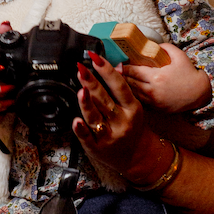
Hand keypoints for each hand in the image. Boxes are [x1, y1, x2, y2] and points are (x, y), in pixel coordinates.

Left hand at [72, 51, 154, 177]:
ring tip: (80, 90)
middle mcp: (121, 121)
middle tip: (81, 69)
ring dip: (87, 104)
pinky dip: (81, 130)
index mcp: (132, 108)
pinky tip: (76, 121)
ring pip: (95, 118)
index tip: (95, 58)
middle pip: (105, 100)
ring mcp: (109, 136)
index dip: (106, 71)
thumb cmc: (133, 126)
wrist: (138, 156)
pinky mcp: (97, 148)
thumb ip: (122, 88)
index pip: (119, 86)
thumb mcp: (133, 106)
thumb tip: (114, 66)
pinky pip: (88, 138)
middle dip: (92, 83)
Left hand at [123, 43, 211, 113]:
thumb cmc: (189, 73)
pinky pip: (141, 101)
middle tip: (116, 71)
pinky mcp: (157, 109)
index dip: (124, 67)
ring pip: (133, 94)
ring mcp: (154, 102)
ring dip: (126, 86)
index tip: (119, 63)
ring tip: (121, 80)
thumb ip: (164, 47)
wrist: (200, 93)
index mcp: (156, 76)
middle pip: (130, 83)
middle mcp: (153, 90)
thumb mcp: (179, 55)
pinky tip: (132, 89)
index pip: (133, 71)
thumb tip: (151, 45)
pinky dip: (135, 95)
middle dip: (122, 76)